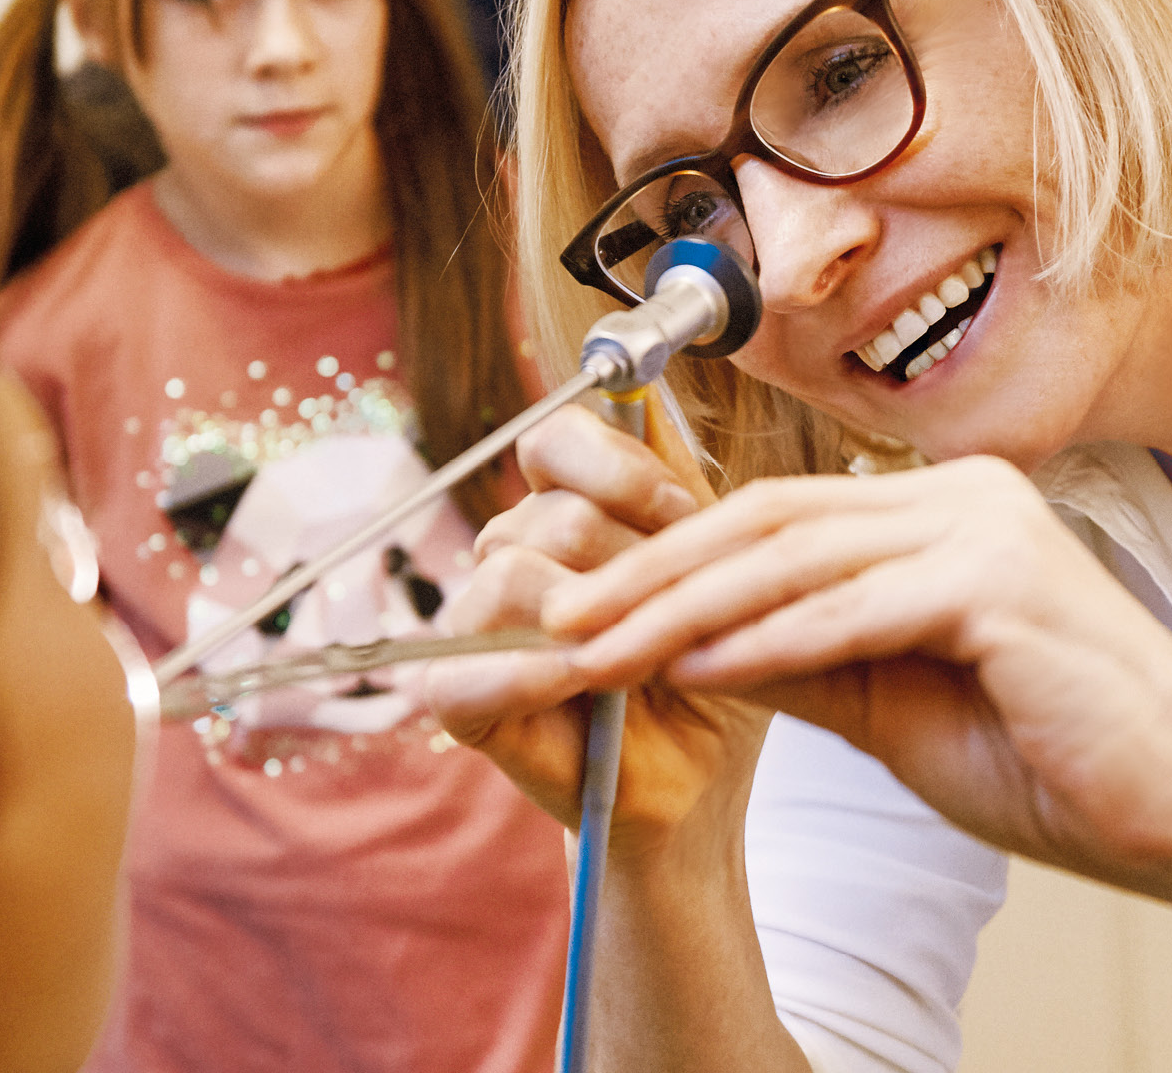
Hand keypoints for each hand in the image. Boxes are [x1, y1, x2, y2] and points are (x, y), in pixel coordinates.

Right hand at [423, 396, 770, 843]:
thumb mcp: (716, 566)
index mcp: (567, 511)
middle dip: (630, 562)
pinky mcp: (455, 696)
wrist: (703, 780)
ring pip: (508, 572)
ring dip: (591, 618)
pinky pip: (463, 659)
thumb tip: (654, 390)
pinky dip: (531, 672)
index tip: (685, 517)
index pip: (554, 438)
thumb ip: (676, 485)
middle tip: (679, 610)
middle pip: (549, 513)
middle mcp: (513, 554)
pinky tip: (583, 686)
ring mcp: (477, 625)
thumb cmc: (711, 670)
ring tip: (642, 657)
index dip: (621, 470)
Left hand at [540, 456, 1171, 897]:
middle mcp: (966, 497)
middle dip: (650, 573)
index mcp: (947, 513)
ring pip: (797, 555)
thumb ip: (809, 662)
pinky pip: (856, 611)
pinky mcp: (1003, 583)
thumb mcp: (903, 708)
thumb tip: (693, 649)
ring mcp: (988, 529)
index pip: (779, 516)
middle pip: (772, 519)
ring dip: (683, 608)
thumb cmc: (1066, 762)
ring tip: (595, 649)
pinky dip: (767, 642)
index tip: (582, 609)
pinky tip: (692, 671)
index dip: (670, 558)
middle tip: (555, 618)